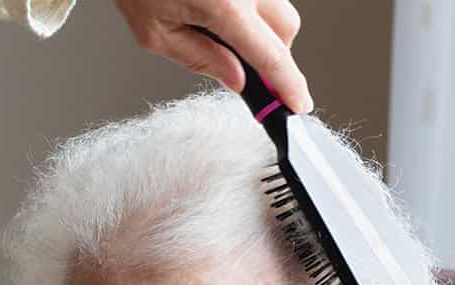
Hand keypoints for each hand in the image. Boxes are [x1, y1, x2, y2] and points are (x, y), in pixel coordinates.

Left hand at [111, 0, 312, 114]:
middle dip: (273, 55)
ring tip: (219, 29)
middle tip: (245, 70)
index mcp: (224, 5)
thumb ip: (200, 59)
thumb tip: (237, 80)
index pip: (270, 55)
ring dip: (262, 28)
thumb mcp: (156, 34)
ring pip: (279, 7)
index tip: (299, 105)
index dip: (288, 85)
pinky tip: (217, 7)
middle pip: (286, 30)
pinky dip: (251, 7)